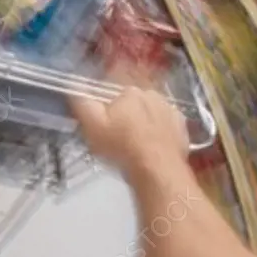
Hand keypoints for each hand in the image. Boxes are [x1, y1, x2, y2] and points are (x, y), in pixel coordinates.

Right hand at [70, 87, 188, 178]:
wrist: (157, 170)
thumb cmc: (121, 147)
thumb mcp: (92, 126)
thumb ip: (82, 103)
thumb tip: (73, 85)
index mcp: (130, 91)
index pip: (114, 94)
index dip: (108, 110)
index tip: (105, 126)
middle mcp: (152, 95)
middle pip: (134, 103)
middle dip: (127, 116)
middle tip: (120, 138)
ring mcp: (171, 111)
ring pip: (151, 113)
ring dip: (144, 123)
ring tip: (137, 145)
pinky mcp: (182, 128)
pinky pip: (166, 126)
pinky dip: (160, 133)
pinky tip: (154, 148)